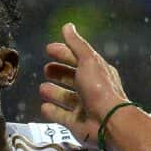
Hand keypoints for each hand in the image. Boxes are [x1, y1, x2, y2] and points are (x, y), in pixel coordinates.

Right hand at [39, 23, 129, 146]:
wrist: (108, 122)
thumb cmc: (100, 88)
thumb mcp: (88, 60)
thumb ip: (76, 44)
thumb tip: (68, 26)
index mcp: (97, 72)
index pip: (78, 58)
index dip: (64, 53)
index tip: (49, 49)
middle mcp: (92, 89)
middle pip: (72, 78)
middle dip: (59, 72)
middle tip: (46, 69)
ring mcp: (84, 107)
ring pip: (66, 98)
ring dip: (54, 92)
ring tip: (42, 88)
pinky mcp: (77, 124)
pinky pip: (62, 116)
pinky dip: (53, 111)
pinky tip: (44, 107)